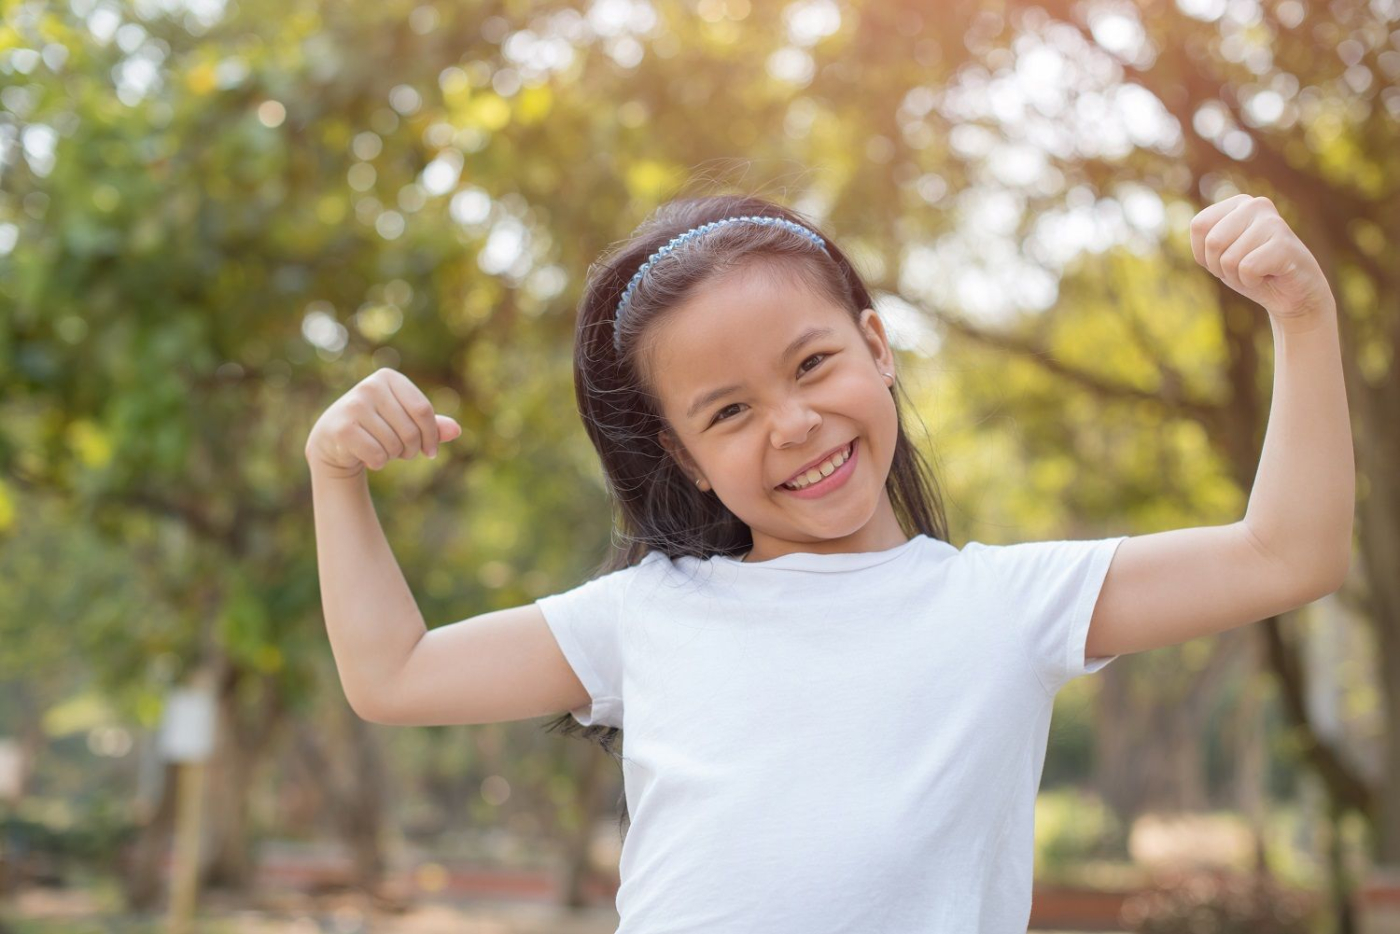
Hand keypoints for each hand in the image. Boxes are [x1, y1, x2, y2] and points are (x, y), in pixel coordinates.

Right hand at [305, 368, 461, 478]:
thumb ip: (431, 425)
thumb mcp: (406, 422)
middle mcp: (370, 386)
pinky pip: (377, 455)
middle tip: (401, 452)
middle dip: (411, 449)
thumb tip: (457, 430)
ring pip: (394, 445)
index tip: (431, 451)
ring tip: (381, 449)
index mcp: (389, 377)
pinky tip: (367, 456)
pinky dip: (378, 463)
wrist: (334, 440)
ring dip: (393, 456)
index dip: (432, 436)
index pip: (423, 410)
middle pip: (411, 430)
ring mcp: (354, 406)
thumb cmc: (377, 427)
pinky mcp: (342, 428)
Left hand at [1190, 194, 1333, 325]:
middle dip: (1220, 267)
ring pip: (1229, 259)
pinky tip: (1268, 275)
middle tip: (1243, 268)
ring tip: (1258, 271)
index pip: (1199, 225)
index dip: (1204, 253)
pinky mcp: (1284, 244)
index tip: (1225, 259)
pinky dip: (1252, 281)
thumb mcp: (1219, 254)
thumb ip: (1206, 238)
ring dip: (1238, 276)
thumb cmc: (1252, 272)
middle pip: (1213, 242)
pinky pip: (1247, 268)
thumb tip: (1196, 224)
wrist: (1292, 295)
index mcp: (1239, 203)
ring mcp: (1273, 222)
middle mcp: (1256, 204)